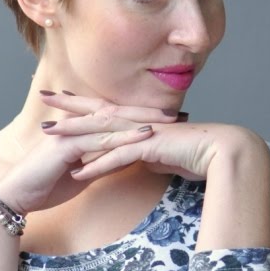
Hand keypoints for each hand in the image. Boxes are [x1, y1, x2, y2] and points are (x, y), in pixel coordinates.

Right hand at [0, 97, 171, 214]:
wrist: (15, 197)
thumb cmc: (44, 186)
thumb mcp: (81, 175)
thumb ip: (101, 164)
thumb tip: (124, 161)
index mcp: (78, 130)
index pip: (113, 118)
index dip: (140, 118)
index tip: (167, 121)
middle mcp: (74, 126)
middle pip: (116, 112)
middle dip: (147, 112)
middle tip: (177, 114)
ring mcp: (69, 133)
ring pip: (110, 121)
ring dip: (140, 120)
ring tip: (166, 120)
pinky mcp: (65, 145)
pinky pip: (99, 140)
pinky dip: (123, 138)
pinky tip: (143, 136)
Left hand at [38, 92, 269, 182]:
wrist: (224, 153)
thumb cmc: (200, 154)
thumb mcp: (166, 156)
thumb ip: (149, 155)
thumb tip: (139, 159)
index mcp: (142, 122)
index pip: (107, 109)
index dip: (83, 103)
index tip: (61, 99)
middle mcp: (139, 122)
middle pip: (98, 111)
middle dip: (70, 105)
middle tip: (44, 96)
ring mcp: (144, 133)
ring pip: (103, 131)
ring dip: (75, 134)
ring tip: (49, 135)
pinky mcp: (151, 148)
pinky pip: (118, 157)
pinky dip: (97, 166)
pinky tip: (78, 174)